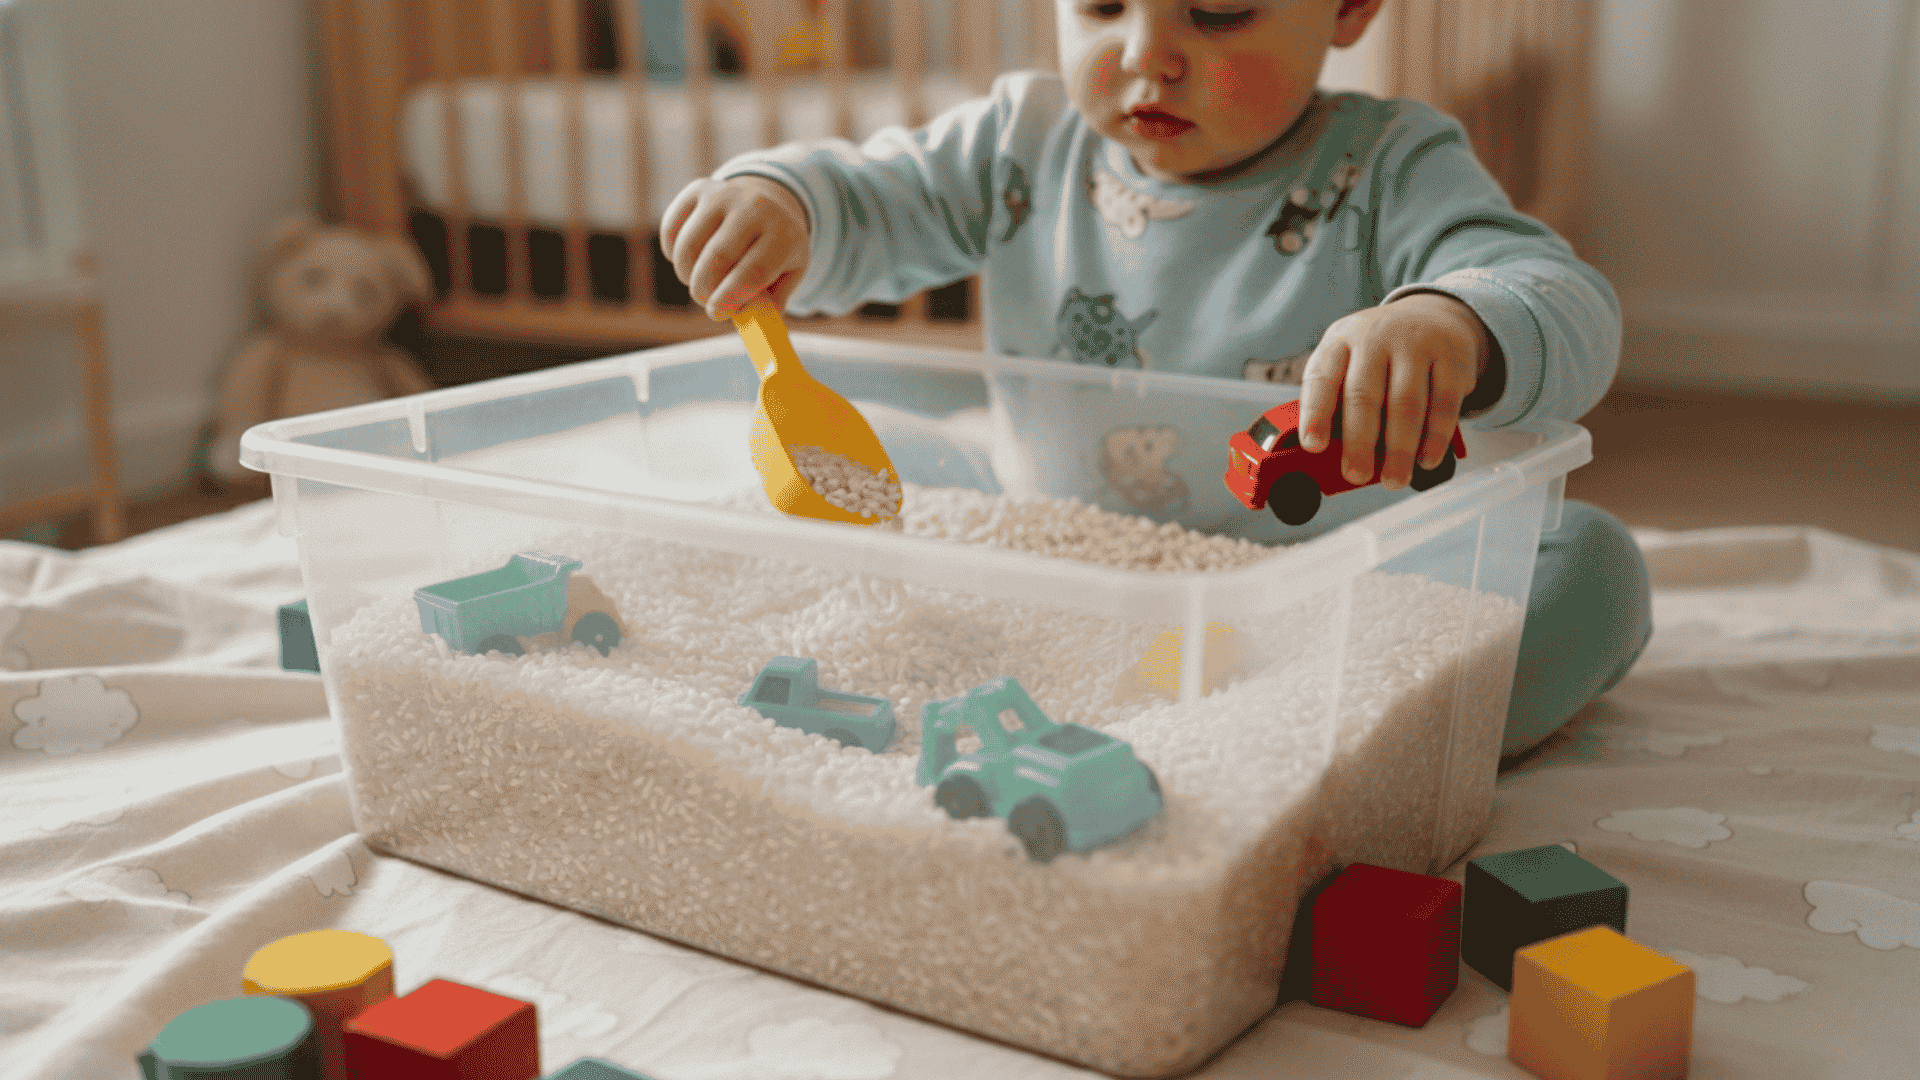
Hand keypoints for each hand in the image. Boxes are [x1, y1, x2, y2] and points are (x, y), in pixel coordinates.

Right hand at [660, 175, 809, 319]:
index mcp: (783, 233)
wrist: (770, 202)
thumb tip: (750, 327)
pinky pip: (672, 230)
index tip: (715, 313)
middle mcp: (754, 207)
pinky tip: (691, 260)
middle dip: (704, 290)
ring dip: (687, 275)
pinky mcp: (698, 189)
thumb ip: (771, 304)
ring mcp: (724, 194)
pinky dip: (673, 253)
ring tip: (701, 282)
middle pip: (716, 258)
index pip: (752, 271)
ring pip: (689, 246)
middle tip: (707, 302)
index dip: (729, 297)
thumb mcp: (789, 275)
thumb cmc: (777, 250)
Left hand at [1297, 292, 1491, 489]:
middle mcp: (1375, 338)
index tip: (1313, 447)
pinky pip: (1444, 404)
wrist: (1431, 316)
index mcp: (1339, 342)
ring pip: (1406, 403)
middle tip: (1356, 475)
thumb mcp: (1348, 363)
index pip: (1321, 378)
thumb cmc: (1378, 354)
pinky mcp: (1452, 359)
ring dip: (1399, 449)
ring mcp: (1416, 344)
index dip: (1315, 414)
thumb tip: (1330, 457)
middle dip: (1359, 442)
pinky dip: (1435, 437)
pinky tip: (1426, 459)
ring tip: (1394, 479)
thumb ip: (1336, 402)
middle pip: (1364, 394)